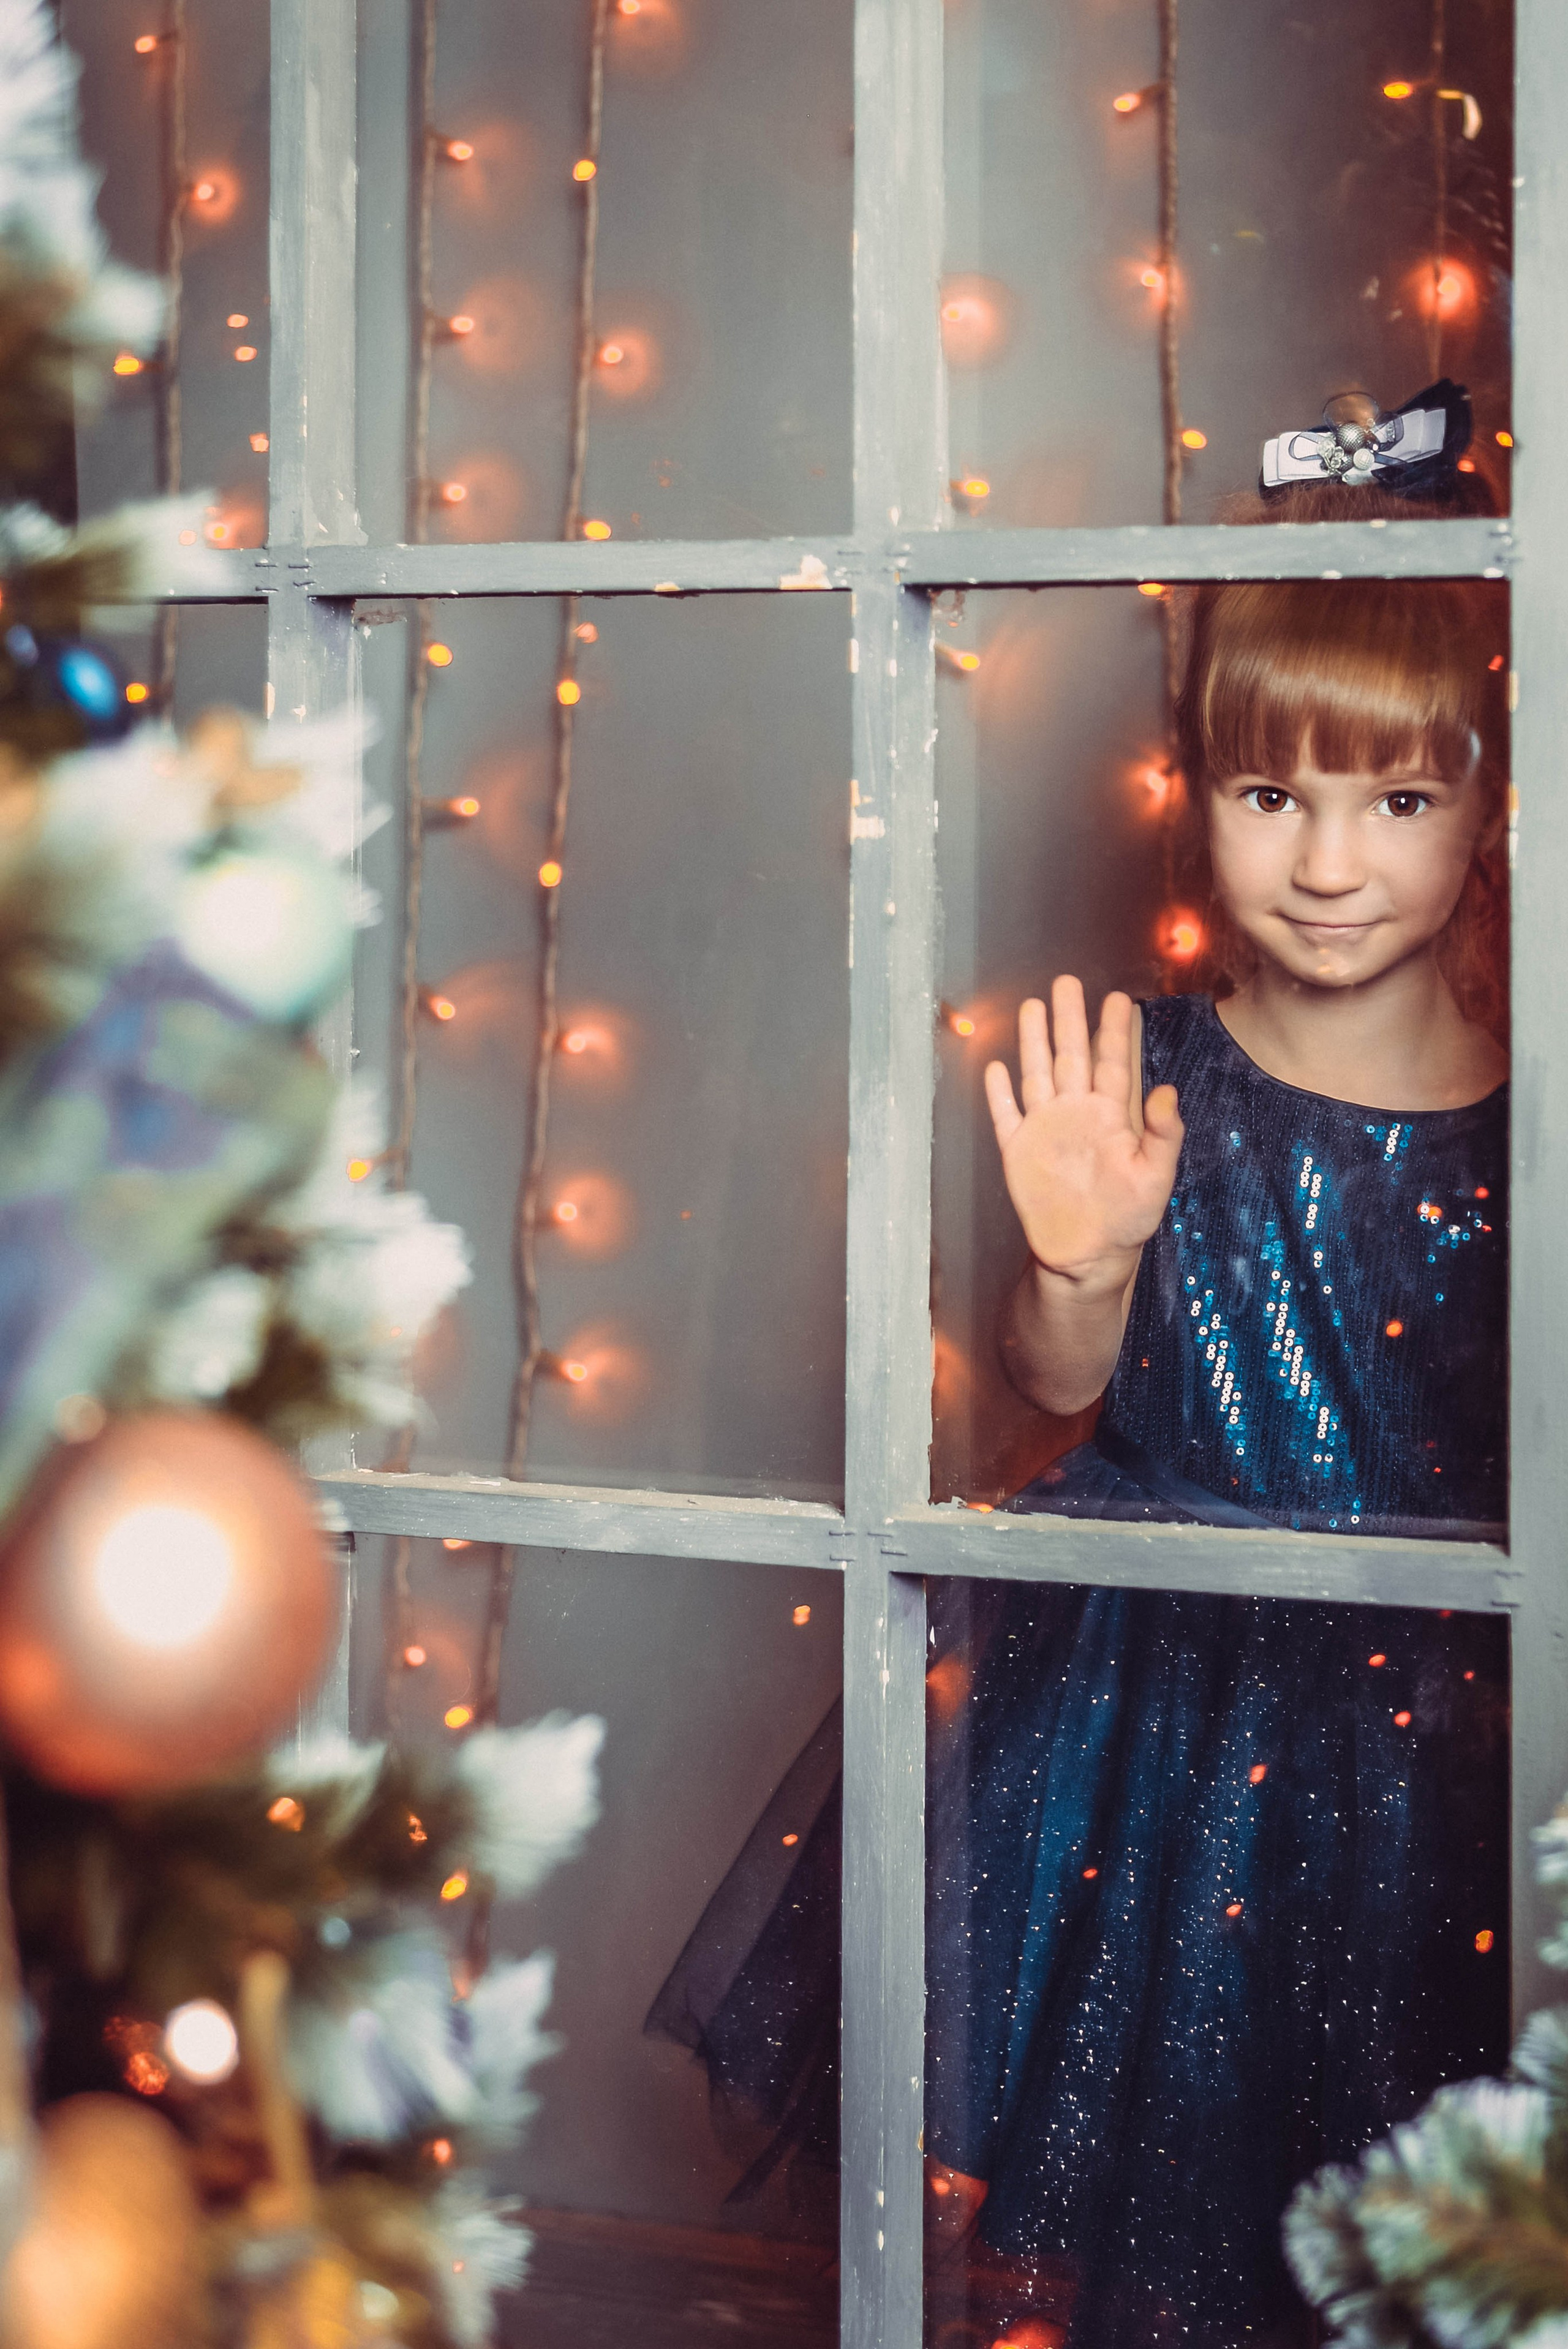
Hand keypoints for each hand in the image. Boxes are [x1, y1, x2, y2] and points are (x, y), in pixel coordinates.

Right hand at [984, 979, 1182, 1287]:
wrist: (1087, 1256)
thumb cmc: (1129, 1219)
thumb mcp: (1156, 1178)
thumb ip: (1163, 1135)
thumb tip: (1166, 1091)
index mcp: (1111, 1117)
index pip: (1112, 1063)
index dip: (1112, 1031)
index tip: (1118, 998)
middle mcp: (1076, 1115)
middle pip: (1070, 1056)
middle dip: (1068, 1019)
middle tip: (1067, 981)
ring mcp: (1045, 1130)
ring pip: (1037, 1075)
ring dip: (1033, 1042)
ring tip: (1031, 1006)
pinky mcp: (1019, 1152)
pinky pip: (1006, 1115)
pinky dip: (999, 1092)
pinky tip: (996, 1066)